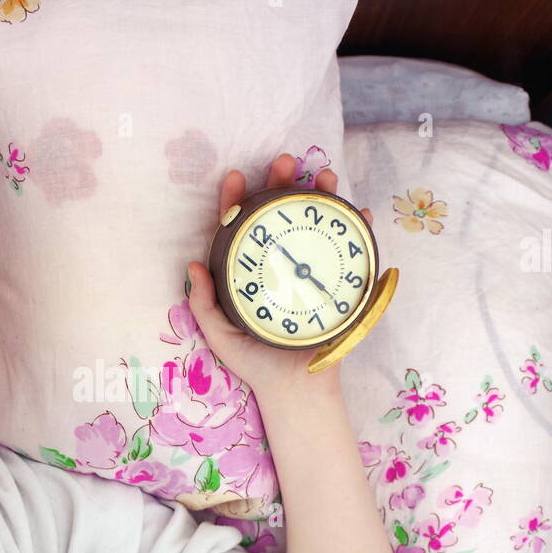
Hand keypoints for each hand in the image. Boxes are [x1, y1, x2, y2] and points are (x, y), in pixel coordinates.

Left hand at [186, 153, 371, 400]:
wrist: (295, 391)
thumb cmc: (254, 364)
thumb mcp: (219, 334)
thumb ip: (203, 304)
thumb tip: (192, 264)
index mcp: (250, 270)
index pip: (240, 226)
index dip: (235, 199)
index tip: (234, 177)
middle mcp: (281, 264)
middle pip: (280, 215)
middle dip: (282, 183)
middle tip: (284, 161)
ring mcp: (311, 271)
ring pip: (316, 224)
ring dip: (323, 195)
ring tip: (324, 175)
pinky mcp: (339, 283)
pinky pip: (351, 252)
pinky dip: (358, 230)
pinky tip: (359, 213)